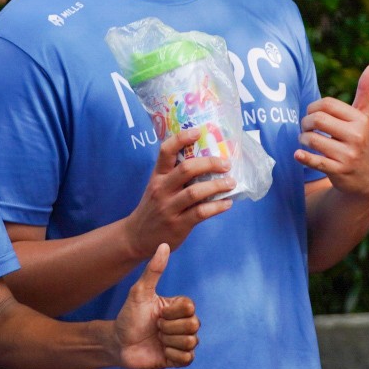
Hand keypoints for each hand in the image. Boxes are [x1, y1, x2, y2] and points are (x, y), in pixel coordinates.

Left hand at [109, 244, 198, 368]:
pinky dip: (171, 355)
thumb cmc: (128, 315)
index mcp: (178, 307)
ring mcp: (182, 342)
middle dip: (169, 328)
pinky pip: (187, 359)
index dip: (172, 312)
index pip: (190, 307)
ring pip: (191, 342)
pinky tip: (161, 352)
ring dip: (168, 342)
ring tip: (157, 339)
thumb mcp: (139, 292)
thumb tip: (163, 244)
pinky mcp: (178, 360)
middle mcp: (183, 323)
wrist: (118, 343)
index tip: (157, 313)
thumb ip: (153, 270)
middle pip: (193, 325)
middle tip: (156, 328)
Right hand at [120, 127, 236, 257]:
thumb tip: (207, 160)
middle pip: (186, 169)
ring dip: (217, 186)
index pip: (165, 151)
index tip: (198, 132)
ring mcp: (169, 208)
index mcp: (157, 176)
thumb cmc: (153, 207)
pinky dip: (217, 207)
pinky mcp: (178, 225)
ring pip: (195, 192)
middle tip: (226, 164)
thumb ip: (175, 175)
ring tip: (231, 183)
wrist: (137, 236)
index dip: (181, 139)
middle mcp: (162, 189)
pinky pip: (201, 213)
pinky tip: (227, 203)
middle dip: (209, 163)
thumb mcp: (157, 187)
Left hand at [295, 64, 368, 199]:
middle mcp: (357, 136)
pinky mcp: (339, 171)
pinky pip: (315, 161)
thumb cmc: (361, 139)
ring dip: (303, 139)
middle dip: (306, 122)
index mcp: (360, 119)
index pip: (327, 104)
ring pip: (312, 139)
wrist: (366, 178)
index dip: (313, 107)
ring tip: (306, 141)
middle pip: (317, 119)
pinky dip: (303, 157)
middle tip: (306, 127)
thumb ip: (365, 91)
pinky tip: (298, 154)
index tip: (312, 114)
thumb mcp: (364, 117)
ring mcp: (348, 155)